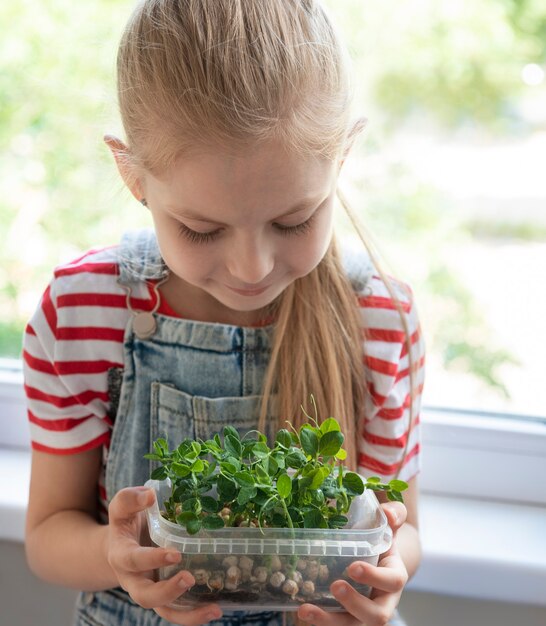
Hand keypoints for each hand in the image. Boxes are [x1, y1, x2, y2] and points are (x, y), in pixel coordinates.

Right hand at [107, 486, 222, 624]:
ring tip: (213, 610)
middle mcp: (133, 579)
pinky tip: (216, 609)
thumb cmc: (127, 521)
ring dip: (187, 615)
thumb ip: (131, 499)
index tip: (175, 553)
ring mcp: (149, 590)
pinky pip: (176, 611)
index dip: (152, 559)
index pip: (133, 560)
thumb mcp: (123, 507)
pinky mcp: (163, 596)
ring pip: (163, 611)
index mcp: (121, 555)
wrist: (121, 542)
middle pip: (145, 596)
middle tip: (189, 578)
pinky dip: (194, 615)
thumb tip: (150, 495)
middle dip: (167, 591)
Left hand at [297, 502, 407, 625]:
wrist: (375, 559)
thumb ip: (394, 514)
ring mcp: (364, 615)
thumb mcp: (388, 525)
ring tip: (304, 610)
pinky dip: (318, 623)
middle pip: (377, 616)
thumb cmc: (380, 540)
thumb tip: (389, 513)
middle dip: (355, 604)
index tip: (352, 567)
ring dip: (329, 621)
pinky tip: (298, 612)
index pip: (392, 581)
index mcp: (394, 576)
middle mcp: (383, 602)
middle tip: (334, 586)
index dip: (374, 577)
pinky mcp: (347, 619)